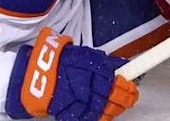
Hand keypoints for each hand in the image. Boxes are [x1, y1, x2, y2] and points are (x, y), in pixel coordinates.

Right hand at [6, 27, 137, 120]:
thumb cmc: (61, 62)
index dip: (129, 86)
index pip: (121, 82)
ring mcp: (87, 102)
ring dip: (115, 108)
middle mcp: (95, 87)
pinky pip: (96, 119)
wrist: (38, 74)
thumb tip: (121, 66)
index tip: (131, 86)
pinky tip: (104, 114)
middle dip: (126, 98)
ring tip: (116, 105)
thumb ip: (103, 62)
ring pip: (110, 110)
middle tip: (128, 97)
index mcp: (98, 70)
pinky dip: (102, 117)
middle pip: (119, 97)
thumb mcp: (85, 55)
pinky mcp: (78, 114)